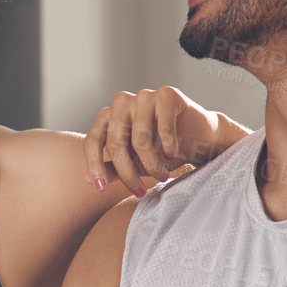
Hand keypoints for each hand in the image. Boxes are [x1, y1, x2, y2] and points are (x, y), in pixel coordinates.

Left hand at [85, 87, 241, 197]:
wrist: (199, 137)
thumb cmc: (162, 151)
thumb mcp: (134, 163)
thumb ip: (112, 168)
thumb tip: (87, 180)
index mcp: (109, 116)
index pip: (93, 140)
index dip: (94, 164)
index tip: (100, 188)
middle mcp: (122, 102)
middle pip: (116, 143)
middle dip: (128, 173)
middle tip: (139, 191)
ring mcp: (144, 96)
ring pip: (140, 140)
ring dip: (152, 164)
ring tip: (161, 175)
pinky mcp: (167, 95)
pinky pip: (164, 129)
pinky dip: (169, 148)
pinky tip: (173, 155)